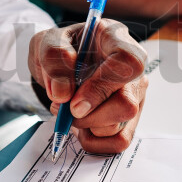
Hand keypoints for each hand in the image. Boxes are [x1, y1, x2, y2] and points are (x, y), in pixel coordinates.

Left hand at [28, 19, 147, 153]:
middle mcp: (133, 69)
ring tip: (70, 111)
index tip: (74, 102)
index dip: (102, 86)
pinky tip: (82, 125)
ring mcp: (135, 96)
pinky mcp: (129, 118)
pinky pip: (118, 142)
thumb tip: (63, 93)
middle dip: (89, 116)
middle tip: (65, 108)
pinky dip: (94, 141)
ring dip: (86, 126)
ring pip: (119, 126)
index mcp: (117, 40)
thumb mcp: (46, 43)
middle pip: (126, 104)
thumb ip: (53, 58)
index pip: (128, 62)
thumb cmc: (61, 50)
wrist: (62, 64)